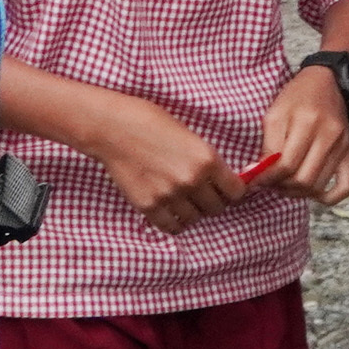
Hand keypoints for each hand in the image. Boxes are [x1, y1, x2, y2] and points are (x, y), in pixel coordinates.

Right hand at [77, 86, 248, 233]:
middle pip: (216, 208)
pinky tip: (170, 210)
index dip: (231, 191)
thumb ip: (207, 159)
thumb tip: (223, 180)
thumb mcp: (190, 135)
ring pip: (194, 219)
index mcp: (207, 159)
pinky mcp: (148, 206)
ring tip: (183, 200)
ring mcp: (169, 196)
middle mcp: (192, 180)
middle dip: (211, 201)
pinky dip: (173, 221)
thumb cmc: (151, 122)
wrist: (112, 127)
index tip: (224, 189)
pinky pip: (171, 227)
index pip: (236, 191)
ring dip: (192, 212)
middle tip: (201, 193)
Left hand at [248, 66, 348, 207]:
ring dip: (298, 192)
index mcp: (307, 122)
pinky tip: (312, 193)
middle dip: (282, 187)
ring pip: (318, 186)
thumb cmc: (296, 97)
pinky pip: (345, 186)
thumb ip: (268, 145)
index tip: (256, 181)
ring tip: (285, 185)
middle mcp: (329, 136)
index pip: (286, 165)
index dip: (268, 179)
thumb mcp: (275, 114)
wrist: (327, 83)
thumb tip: (258, 175)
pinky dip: (328, 198)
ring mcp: (342, 147)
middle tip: (270, 184)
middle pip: (303, 179)